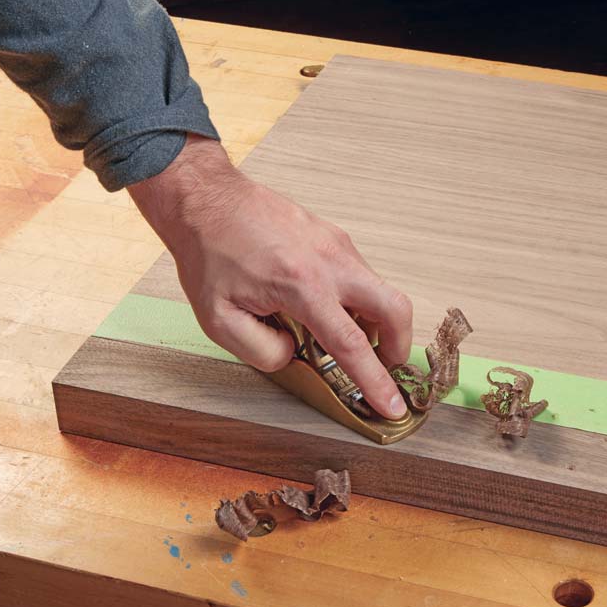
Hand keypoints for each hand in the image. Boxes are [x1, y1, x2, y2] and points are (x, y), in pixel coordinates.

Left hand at [128, 135, 411, 418]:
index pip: (352, 345)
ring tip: (338, 339)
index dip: (376, 381)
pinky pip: (360, 276)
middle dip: (399, 346)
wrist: (207, 199)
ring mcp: (337, 244)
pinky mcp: (335, 237)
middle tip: (385, 368)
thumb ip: (263, 351)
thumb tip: (297, 356)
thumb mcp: (220, 320)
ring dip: (373, 323)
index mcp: (302, 286)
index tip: (394, 406)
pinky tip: (325, 311)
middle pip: (394, 309)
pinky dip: (356, 301)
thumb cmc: (210, 255)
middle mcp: (330, 262)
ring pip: (378, 291)